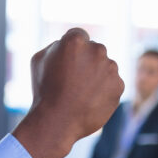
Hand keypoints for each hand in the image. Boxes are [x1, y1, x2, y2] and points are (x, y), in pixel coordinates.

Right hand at [13, 28, 124, 157]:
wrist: (57, 122)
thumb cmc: (43, 91)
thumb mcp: (38, 60)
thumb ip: (55, 46)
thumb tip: (65, 44)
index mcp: (75, 41)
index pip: (78, 35)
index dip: (71, 49)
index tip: (66, 62)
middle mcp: (97, 50)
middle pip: (94, 50)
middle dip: (86, 61)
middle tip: (72, 81)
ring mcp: (110, 68)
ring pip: (105, 67)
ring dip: (96, 75)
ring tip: (80, 94)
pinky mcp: (119, 85)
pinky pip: (112, 84)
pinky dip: (104, 90)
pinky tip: (89, 101)